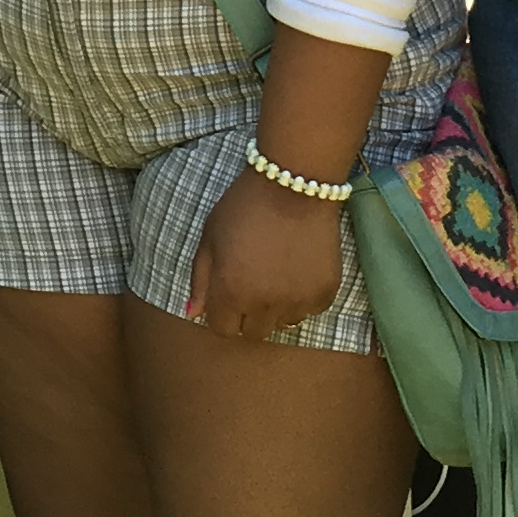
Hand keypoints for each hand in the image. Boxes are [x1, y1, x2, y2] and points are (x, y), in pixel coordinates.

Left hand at [190, 164, 350, 340]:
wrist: (294, 183)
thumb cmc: (244, 206)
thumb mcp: (210, 236)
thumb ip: (200, 279)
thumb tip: (192, 314)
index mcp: (231, 291)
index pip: (223, 329)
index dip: (222, 312)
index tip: (228, 293)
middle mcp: (264, 304)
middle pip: (253, 333)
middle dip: (249, 314)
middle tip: (253, 283)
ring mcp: (298, 301)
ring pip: (284, 323)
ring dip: (277, 307)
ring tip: (278, 273)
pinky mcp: (325, 292)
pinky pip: (311, 310)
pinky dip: (304, 296)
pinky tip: (299, 268)